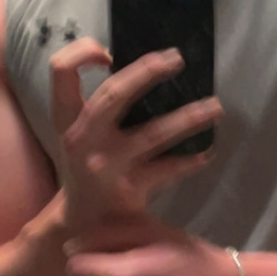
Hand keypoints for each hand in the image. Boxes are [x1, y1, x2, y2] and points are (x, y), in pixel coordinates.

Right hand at [49, 39, 220, 243]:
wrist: (80, 224)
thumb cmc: (85, 167)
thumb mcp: (79, 133)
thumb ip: (100, 104)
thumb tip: (145, 67)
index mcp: (66, 119)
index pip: (61, 71)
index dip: (83, 51)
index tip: (109, 52)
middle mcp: (82, 139)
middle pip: (113, 95)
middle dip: (147, 71)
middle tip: (177, 59)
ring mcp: (106, 166)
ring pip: (153, 133)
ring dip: (188, 117)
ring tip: (215, 106)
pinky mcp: (130, 189)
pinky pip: (168, 170)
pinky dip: (191, 160)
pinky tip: (206, 152)